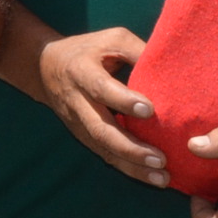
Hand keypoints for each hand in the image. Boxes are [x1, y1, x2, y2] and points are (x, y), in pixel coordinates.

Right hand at [34, 27, 167, 186]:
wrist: (45, 68)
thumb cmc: (88, 50)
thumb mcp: (111, 39)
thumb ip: (138, 50)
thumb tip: (172, 68)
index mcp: (82, 72)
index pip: (101, 88)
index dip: (123, 100)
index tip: (150, 110)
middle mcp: (77, 102)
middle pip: (100, 130)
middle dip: (130, 148)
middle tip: (160, 159)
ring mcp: (78, 124)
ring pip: (103, 150)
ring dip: (132, 166)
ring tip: (161, 178)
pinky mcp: (83, 137)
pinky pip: (105, 155)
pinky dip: (128, 169)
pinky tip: (152, 177)